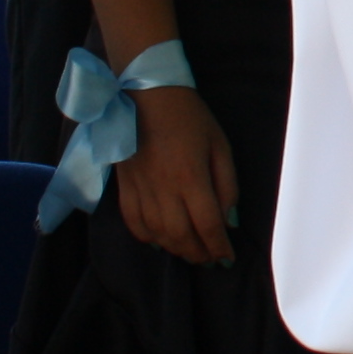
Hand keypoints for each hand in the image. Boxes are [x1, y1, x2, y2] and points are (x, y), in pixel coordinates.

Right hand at [113, 86, 237, 266]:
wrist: (146, 93)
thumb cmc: (189, 115)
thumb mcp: (220, 144)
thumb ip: (226, 184)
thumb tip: (228, 220)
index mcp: (191, 178)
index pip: (207, 226)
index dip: (219, 247)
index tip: (227, 258)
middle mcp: (164, 190)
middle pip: (181, 237)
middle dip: (199, 254)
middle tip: (211, 260)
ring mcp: (140, 190)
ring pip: (157, 235)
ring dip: (176, 250)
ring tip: (190, 252)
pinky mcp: (124, 186)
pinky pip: (133, 222)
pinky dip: (147, 238)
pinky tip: (160, 242)